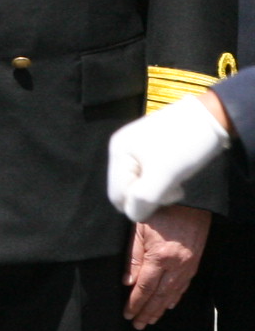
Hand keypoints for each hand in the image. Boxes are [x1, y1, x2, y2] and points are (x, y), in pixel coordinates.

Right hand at [108, 91, 232, 220]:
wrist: (212, 115)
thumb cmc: (185, 145)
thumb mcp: (163, 175)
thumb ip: (143, 198)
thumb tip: (133, 215)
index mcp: (118, 153)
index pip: (118, 196)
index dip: (141, 204)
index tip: (168, 196)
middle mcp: (121, 149)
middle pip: (127, 189)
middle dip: (150, 195)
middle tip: (175, 189)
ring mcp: (135, 146)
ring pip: (139, 182)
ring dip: (159, 188)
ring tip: (178, 180)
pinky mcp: (150, 146)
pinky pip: (148, 172)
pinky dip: (162, 178)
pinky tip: (176, 172)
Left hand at [129, 204, 212, 326]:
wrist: (191, 202)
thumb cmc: (160, 213)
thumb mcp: (138, 230)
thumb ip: (132, 257)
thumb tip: (127, 283)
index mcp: (160, 257)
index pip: (144, 287)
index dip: (135, 303)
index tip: (127, 314)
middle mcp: (176, 265)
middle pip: (159, 295)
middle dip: (147, 312)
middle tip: (137, 325)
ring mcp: (188, 266)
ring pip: (172, 293)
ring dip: (160, 309)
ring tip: (150, 320)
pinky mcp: (194, 263)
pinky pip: (184, 285)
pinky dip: (175, 297)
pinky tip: (168, 305)